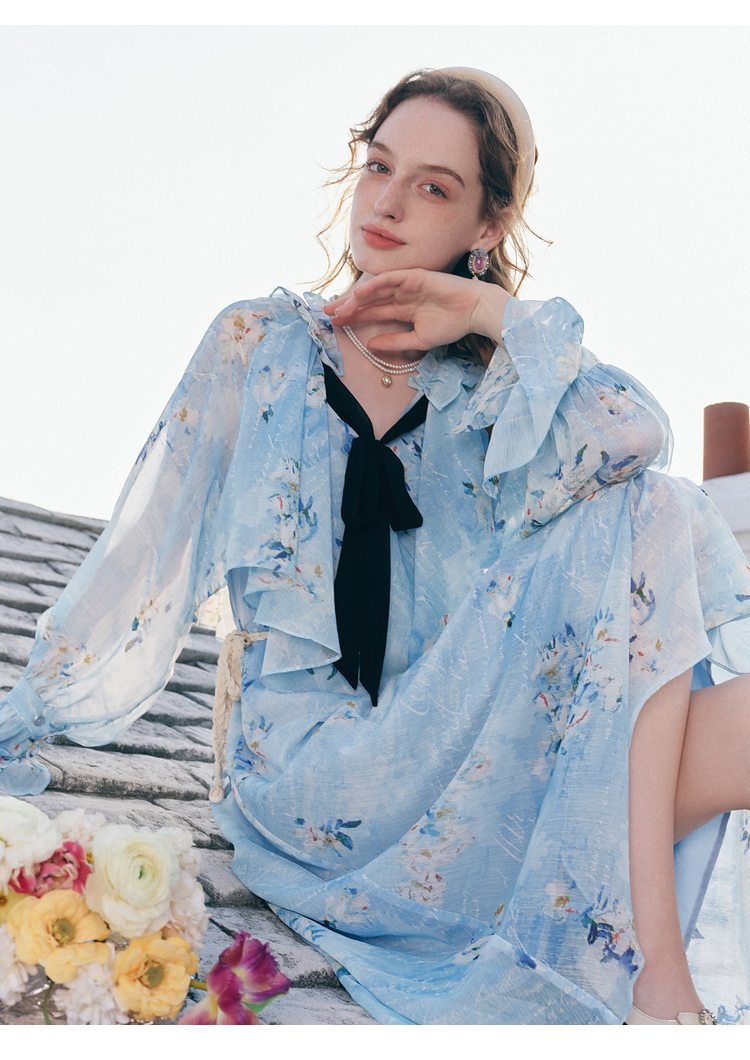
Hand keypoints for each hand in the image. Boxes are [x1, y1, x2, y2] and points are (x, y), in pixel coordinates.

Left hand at [324, 270, 510, 352]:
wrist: (475, 311)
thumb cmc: (452, 325)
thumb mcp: (419, 340)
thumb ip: (395, 342)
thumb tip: (371, 346)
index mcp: (403, 310)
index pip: (372, 313)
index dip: (353, 318)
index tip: (334, 324)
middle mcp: (401, 295)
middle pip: (368, 301)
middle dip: (347, 306)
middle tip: (324, 313)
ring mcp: (407, 284)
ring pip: (374, 290)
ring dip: (356, 298)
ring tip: (338, 308)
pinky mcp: (414, 276)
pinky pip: (389, 280)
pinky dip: (373, 286)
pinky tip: (359, 295)